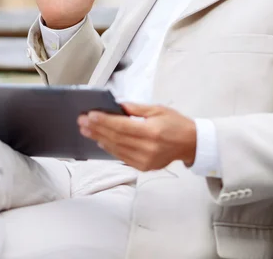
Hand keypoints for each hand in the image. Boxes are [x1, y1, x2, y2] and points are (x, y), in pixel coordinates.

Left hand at [77, 103, 196, 171]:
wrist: (191, 143)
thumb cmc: (176, 123)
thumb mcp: (158, 109)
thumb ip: (136, 109)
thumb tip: (116, 105)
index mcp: (152, 131)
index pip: (122, 126)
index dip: (104, 121)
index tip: (90, 115)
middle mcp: (148, 148)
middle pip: (116, 138)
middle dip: (97, 129)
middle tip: (82, 122)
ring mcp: (145, 160)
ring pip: (116, 149)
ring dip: (99, 139)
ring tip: (87, 130)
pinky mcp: (144, 167)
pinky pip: (122, 157)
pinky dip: (110, 149)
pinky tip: (101, 141)